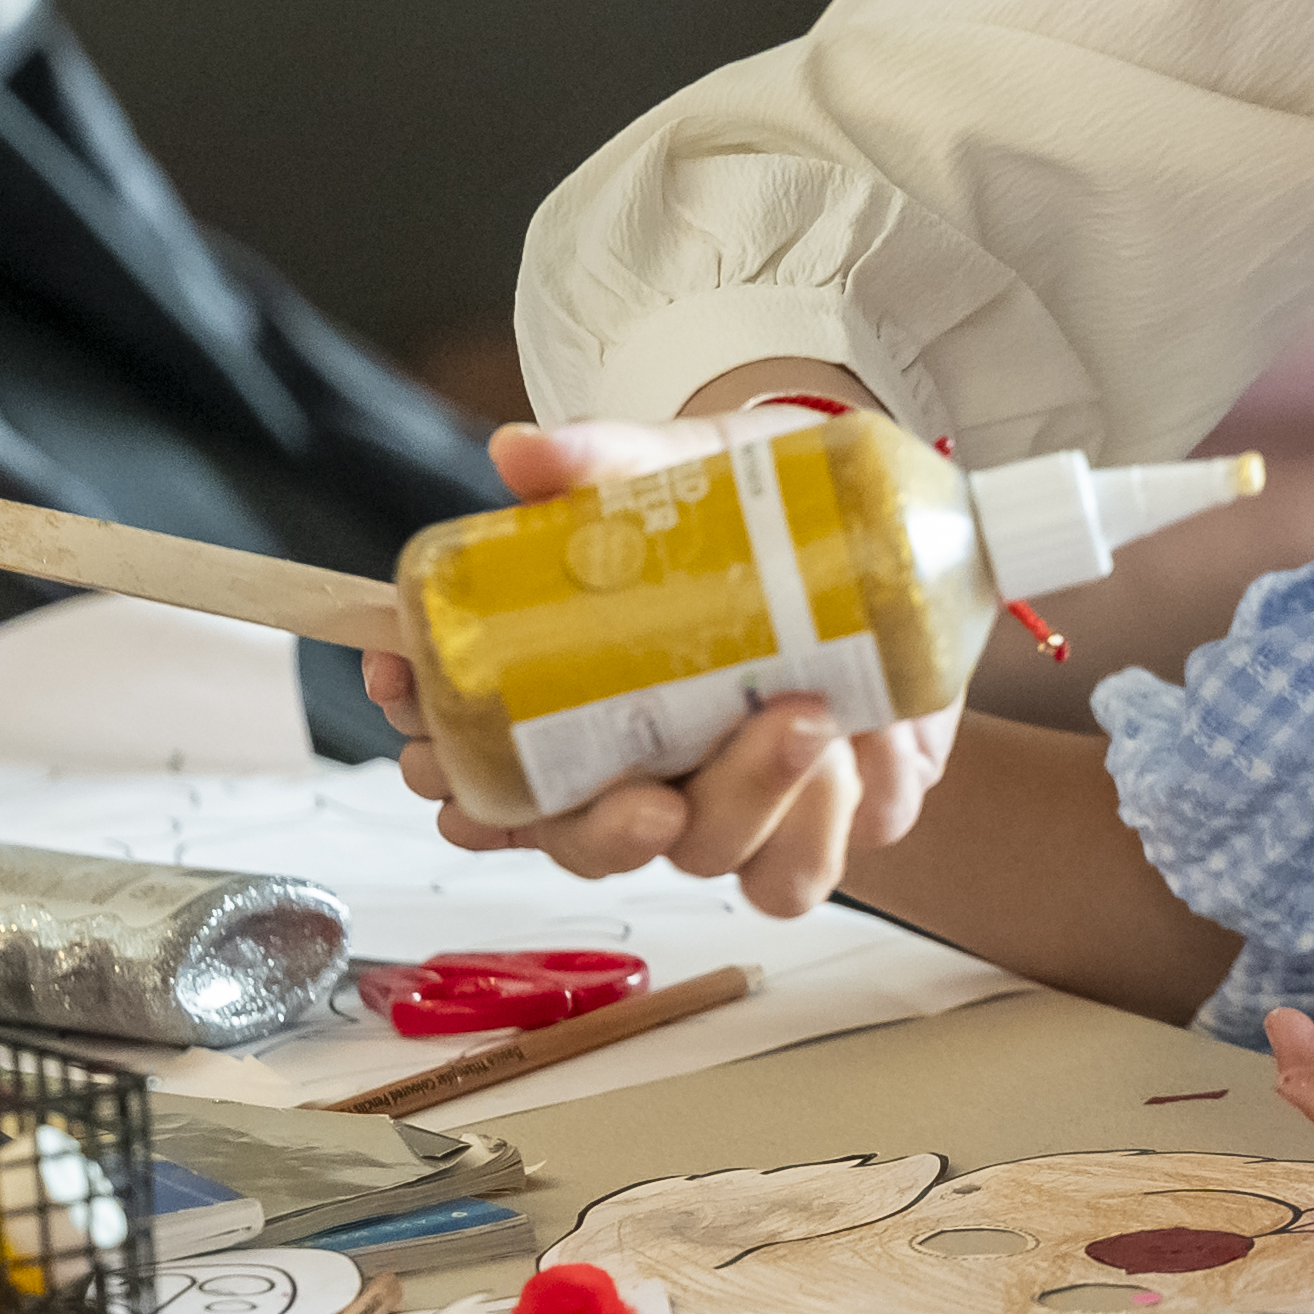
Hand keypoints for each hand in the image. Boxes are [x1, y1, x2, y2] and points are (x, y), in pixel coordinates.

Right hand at [361, 410, 952, 920]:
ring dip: (749, 805)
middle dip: (610, 834)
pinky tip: (859, 746)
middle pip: (592, 846)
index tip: (449, 755)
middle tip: (651, 802)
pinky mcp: (837, 809)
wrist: (865, 515)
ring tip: (800, 721)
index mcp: (576, 716)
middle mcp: (648, 776)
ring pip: (715, 860)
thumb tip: (522, 452)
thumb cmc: (743, 509)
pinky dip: (836, 814)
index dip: (452, 779)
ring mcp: (740, 800)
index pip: (482, 778)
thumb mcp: (670, 469)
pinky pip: (818, 856)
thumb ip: (600, 460)